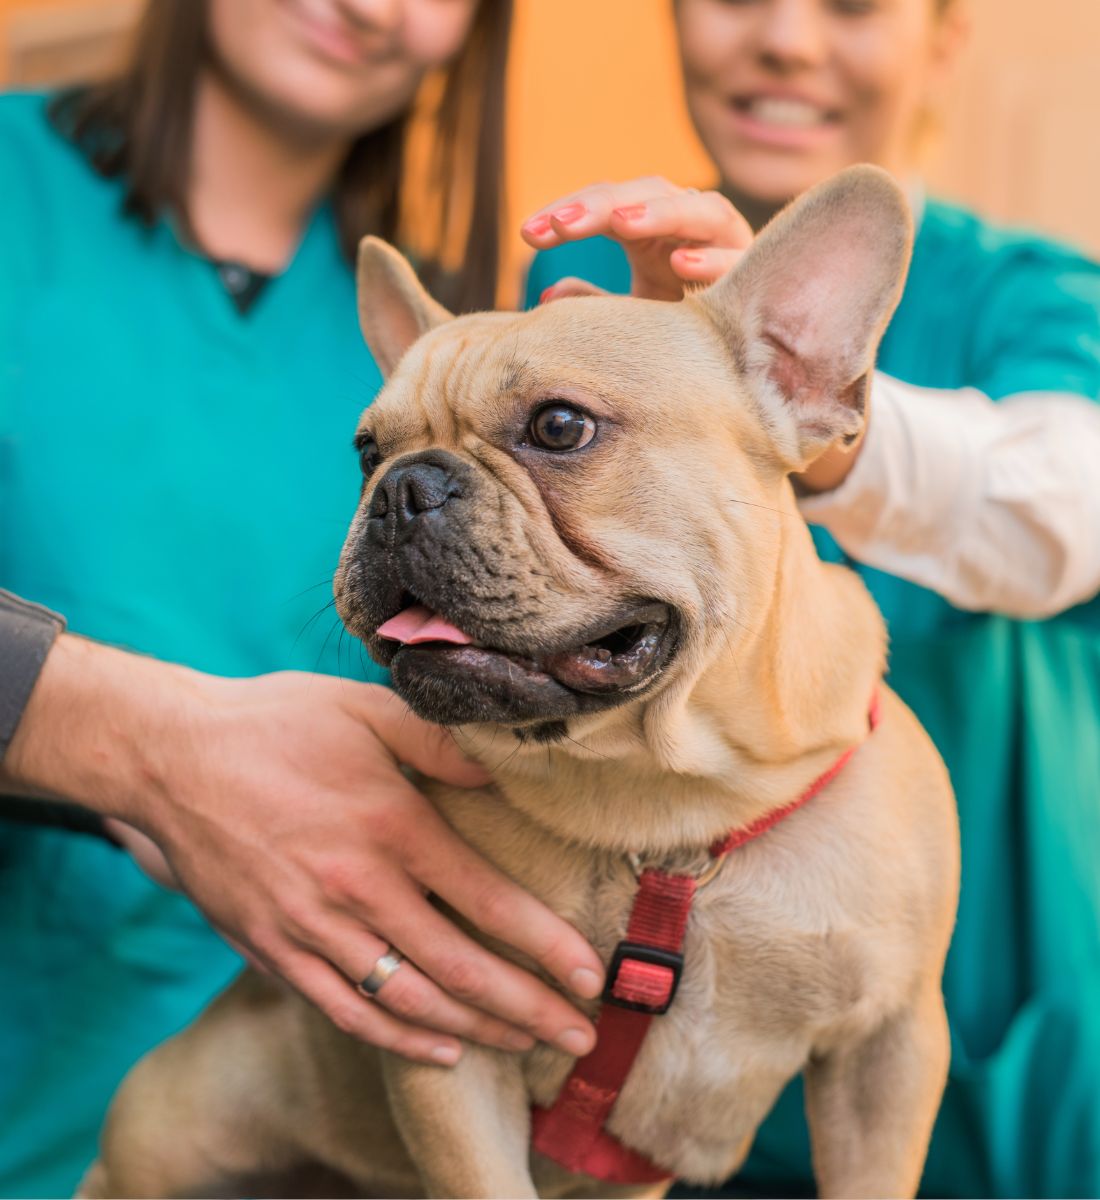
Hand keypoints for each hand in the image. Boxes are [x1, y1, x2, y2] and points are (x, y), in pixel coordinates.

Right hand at [4, 639, 604, 1065]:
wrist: (170, 757)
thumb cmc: (275, 725)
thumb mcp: (365, 710)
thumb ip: (439, 742)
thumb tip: (502, 770)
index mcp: (389, 824)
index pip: (486, 901)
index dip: (545, 945)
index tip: (589, 975)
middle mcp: (355, 886)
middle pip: (458, 966)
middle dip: (527, 1008)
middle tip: (576, 1036)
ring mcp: (310, 925)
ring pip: (407, 1000)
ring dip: (474, 1030)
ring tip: (523, 1044)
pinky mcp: (273, 947)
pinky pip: (343, 1009)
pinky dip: (397, 1037)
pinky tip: (439, 1047)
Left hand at [521, 176, 751, 301]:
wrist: (743, 352)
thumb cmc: (683, 324)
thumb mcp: (634, 311)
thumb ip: (595, 303)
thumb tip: (547, 296)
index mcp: (656, 226)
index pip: (609, 205)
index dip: (570, 215)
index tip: (528, 232)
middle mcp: (691, 222)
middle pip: (647, 194)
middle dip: (603, 206)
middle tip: (561, 223)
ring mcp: (726, 242)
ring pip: (699, 210)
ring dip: (660, 213)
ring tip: (620, 224)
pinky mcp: (753, 273)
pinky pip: (735, 260)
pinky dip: (711, 261)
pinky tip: (681, 265)